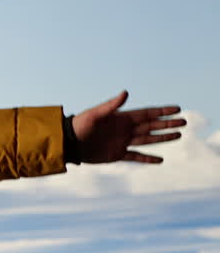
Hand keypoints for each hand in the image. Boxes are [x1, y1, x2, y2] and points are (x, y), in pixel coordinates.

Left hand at [71, 91, 185, 163]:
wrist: (69, 144)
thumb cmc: (79, 125)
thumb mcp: (95, 114)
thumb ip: (111, 105)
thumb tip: (126, 92)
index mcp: (121, 118)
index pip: (146, 113)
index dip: (161, 112)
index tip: (177, 109)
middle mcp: (125, 129)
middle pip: (151, 126)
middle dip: (167, 124)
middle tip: (184, 123)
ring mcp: (123, 142)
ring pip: (147, 140)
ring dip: (162, 138)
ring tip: (178, 136)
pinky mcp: (117, 154)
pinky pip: (136, 157)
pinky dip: (148, 158)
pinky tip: (160, 160)